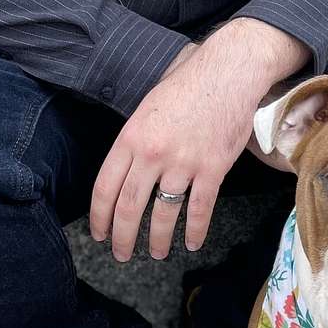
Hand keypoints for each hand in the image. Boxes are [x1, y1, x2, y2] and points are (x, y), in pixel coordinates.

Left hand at [89, 44, 256, 261]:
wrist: (227, 73)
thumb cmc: (187, 86)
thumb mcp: (147, 108)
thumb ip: (134, 141)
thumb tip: (126, 172)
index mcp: (131, 137)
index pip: (105, 187)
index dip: (99, 217)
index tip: (99, 234)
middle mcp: (153, 154)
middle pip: (129, 207)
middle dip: (122, 237)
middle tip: (122, 254)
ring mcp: (183, 163)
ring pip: (163, 214)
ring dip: (157, 240)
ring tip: (156, 253)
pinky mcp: (212, 169)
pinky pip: (199, 210)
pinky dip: (194, 231)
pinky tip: (190, 243)